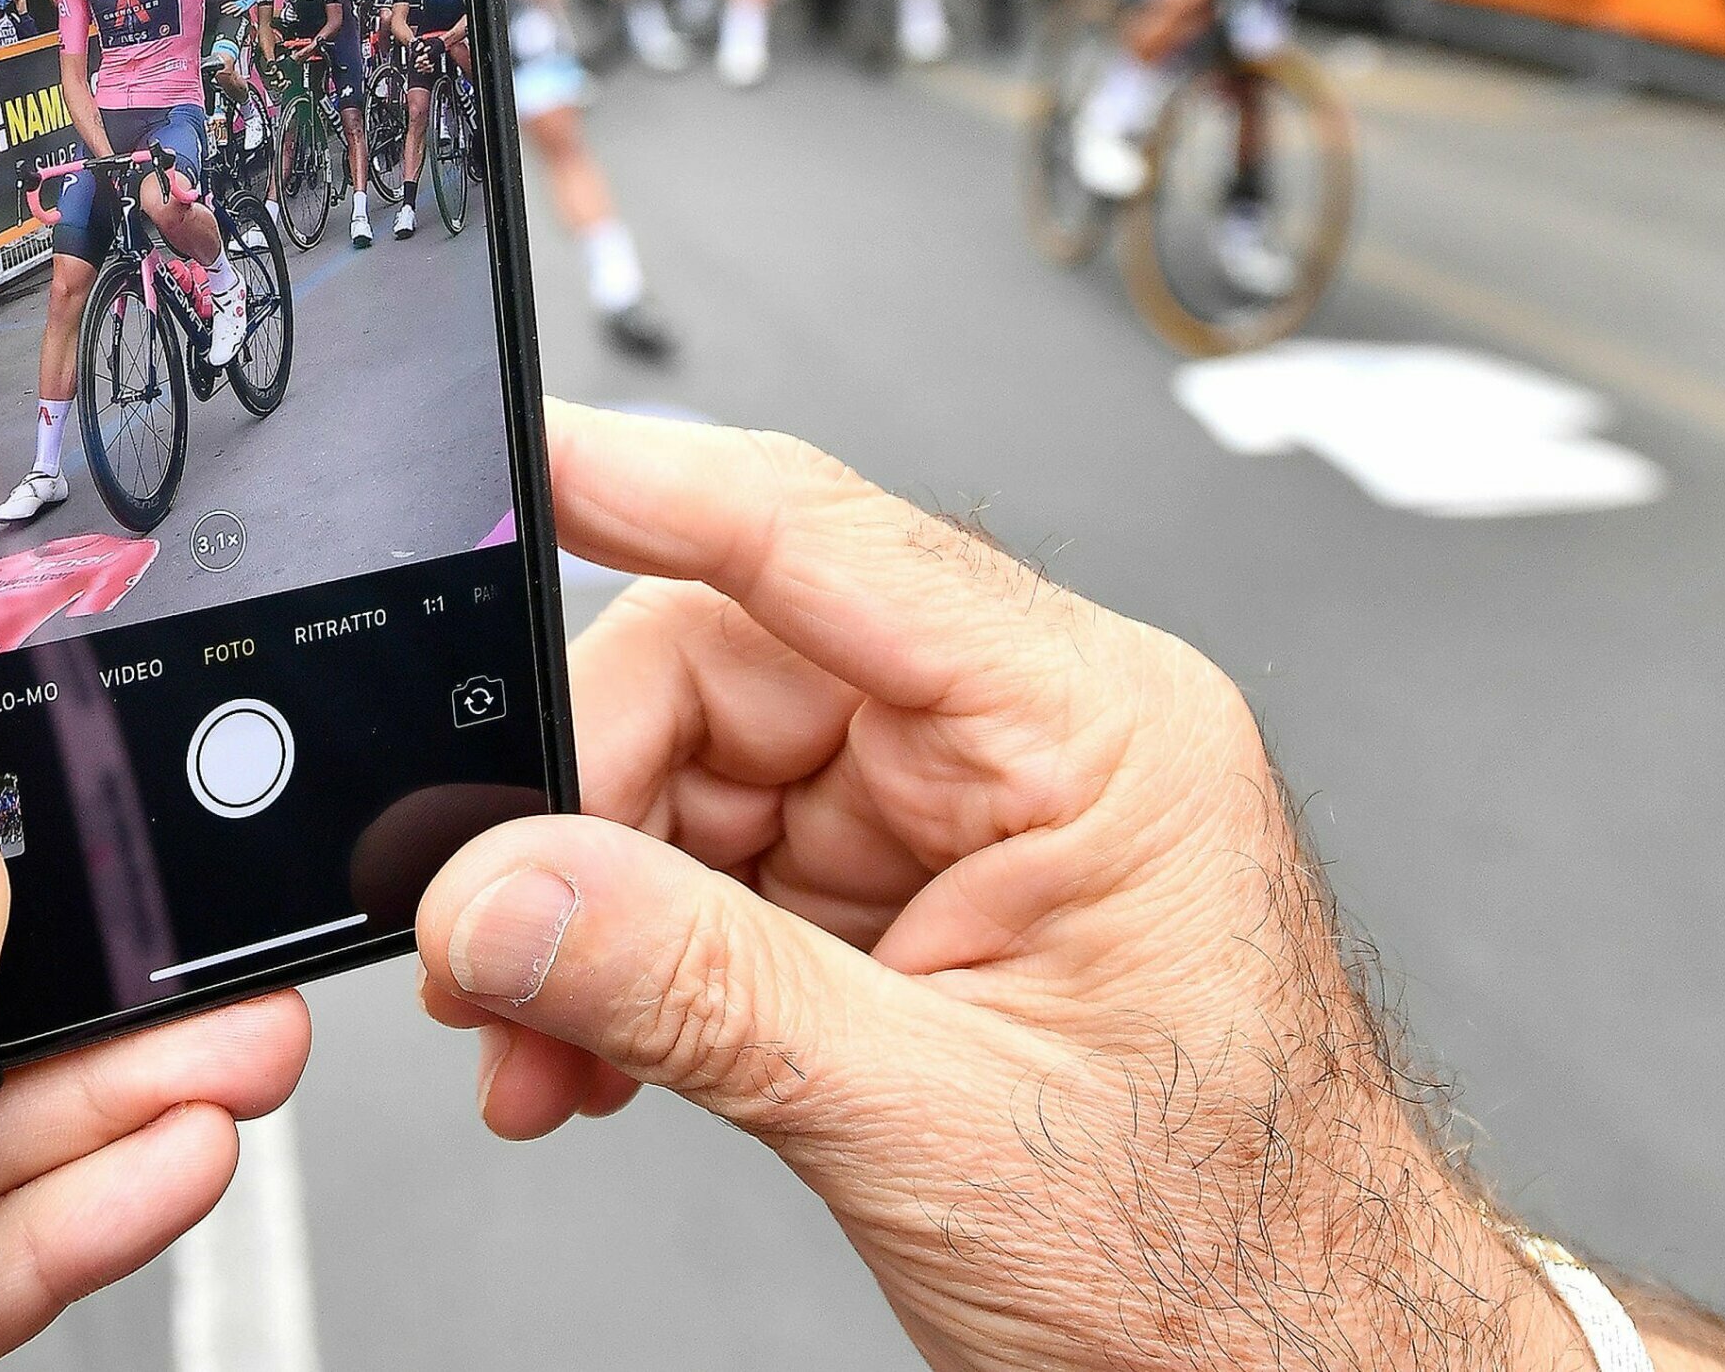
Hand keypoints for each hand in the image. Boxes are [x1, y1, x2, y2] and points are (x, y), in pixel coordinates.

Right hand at [417, 405, 1578, 1371]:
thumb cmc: (1235, 1262)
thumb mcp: (933, 1122)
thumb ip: (692, 990)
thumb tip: (496, 892)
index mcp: (1092, 733)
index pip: (826, 544)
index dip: (647, 484)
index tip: (516, 462)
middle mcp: (1026, 748)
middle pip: (723, 672)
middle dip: (580, 809)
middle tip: (489, 933)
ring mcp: (963, 826)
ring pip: (694, 780)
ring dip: (586, 908)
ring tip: (535, 1038)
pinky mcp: (910, 905)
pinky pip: (714, 874)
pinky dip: (629, 960)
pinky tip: (590, 1048)